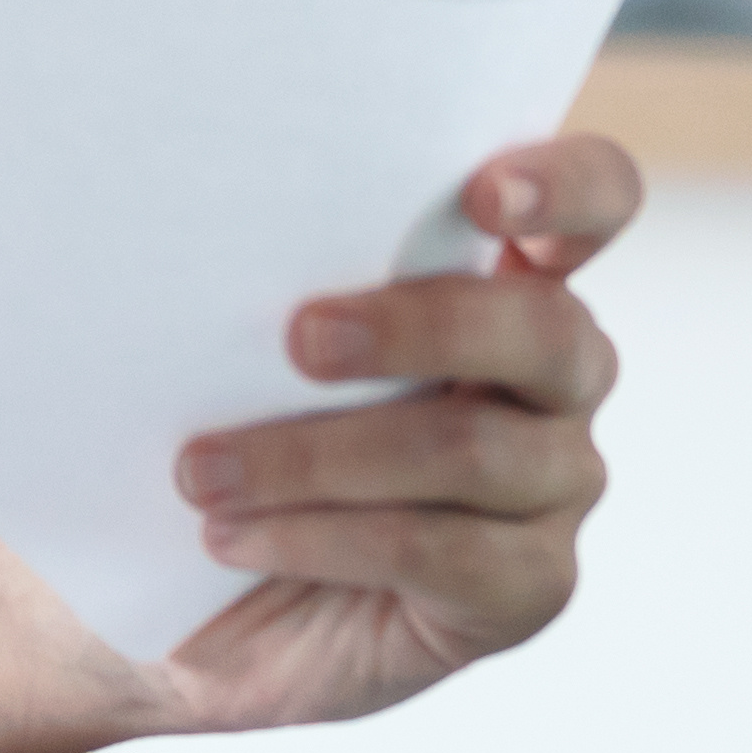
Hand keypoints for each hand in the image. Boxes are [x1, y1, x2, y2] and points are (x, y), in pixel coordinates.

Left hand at [0, 136, 643, 752]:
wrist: (161, 580)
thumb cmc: (204, 415)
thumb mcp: (220, 325)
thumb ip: (250, 256)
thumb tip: (154, 162)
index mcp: (502, 275)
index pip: (597, 200)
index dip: (569, 187)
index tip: (485, 190)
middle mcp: (552, 375)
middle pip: (548, 329)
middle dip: (416, 324)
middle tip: (293, 335)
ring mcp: (549, 486)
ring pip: (478, 449)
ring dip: (322, 454)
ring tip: (198, 465)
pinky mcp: (518, 591)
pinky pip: (445, 555)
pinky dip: (323, 537)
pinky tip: (228, 534)